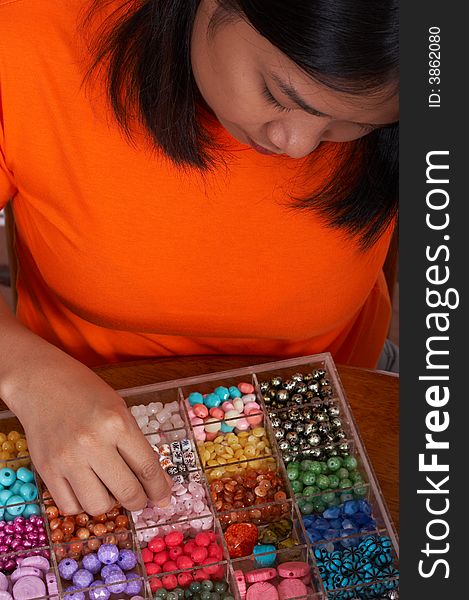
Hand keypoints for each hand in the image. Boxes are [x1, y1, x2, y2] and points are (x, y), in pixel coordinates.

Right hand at [5, 346, 171, 515]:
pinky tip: (85, 488)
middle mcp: (93, 443)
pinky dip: (81, 503)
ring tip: (107, 488)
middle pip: (127, 492)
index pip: (147, 468)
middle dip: (139, 502)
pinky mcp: (46, 470)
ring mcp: (67, 459)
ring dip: (108, 503)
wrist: (41, 383)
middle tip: (140, 500)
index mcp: (117, 423)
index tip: (164, 499)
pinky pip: (69, 506)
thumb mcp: (119, 410)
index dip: (160, 490)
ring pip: (98, 506)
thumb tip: (157, 482)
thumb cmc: (86, 393)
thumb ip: (136, 444)